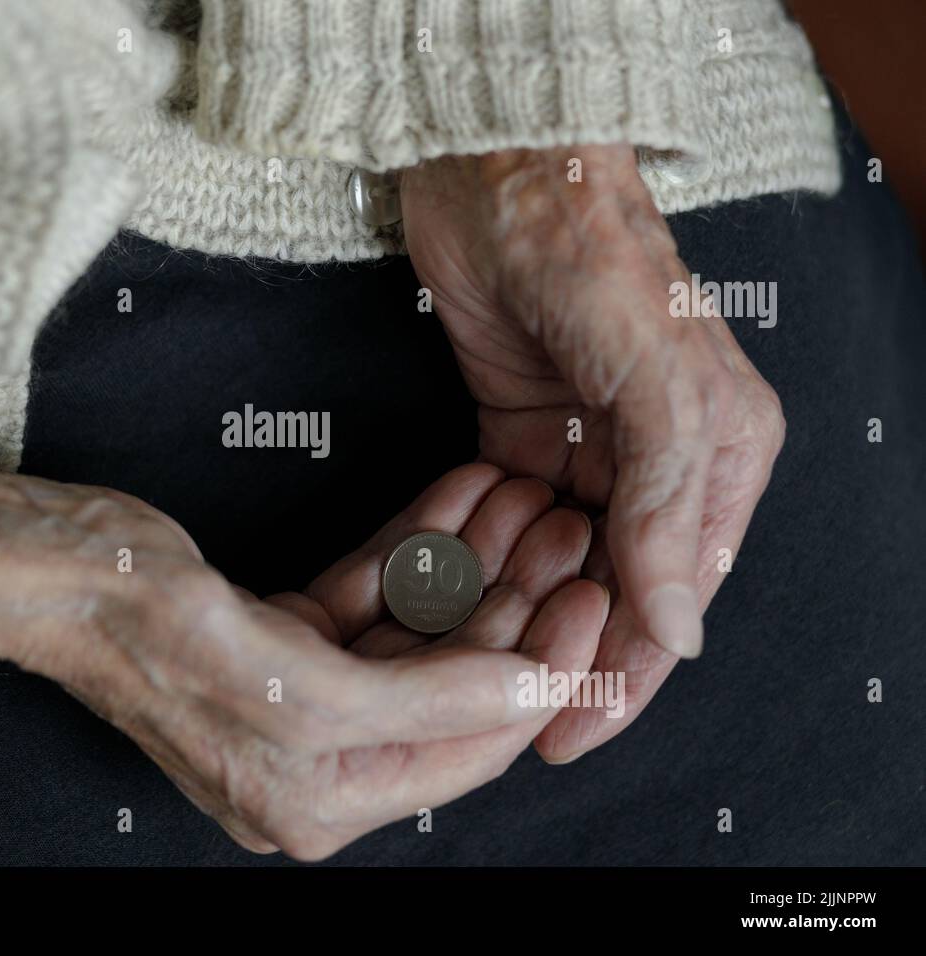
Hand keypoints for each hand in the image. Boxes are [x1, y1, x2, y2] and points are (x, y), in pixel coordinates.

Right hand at [0, 463, 606, 857]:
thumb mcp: (294, 683)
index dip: (540, 678)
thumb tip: (533, 693)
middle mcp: (312, 759)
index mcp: (315, 801)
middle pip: (451, 683)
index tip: (591, 604)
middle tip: (568, 536)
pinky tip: (461, 496)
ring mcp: (297, 691)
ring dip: (474, 564)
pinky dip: (417, 548)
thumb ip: (422, 699)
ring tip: (527, 499)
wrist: (40, 564)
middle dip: (515, 605)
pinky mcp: (281, 631)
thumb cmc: (141, 630)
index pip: (468, 747)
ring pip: (418, 630)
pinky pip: (373, 592)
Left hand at [400, 145, 785, 760]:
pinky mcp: (520, 434)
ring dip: (518, 611)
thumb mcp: (655, 383)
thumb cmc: (594, 258)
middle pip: (615, 592)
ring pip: (556, 565)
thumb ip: (667, 506)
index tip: (567, 735)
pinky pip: (506, 521)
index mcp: (721, 454)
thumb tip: (677, 632)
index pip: (675, 595)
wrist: (500, 174)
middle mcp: (660, 460)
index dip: (623, 675)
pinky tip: (452, 594)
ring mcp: (587, 449)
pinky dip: (482, 557)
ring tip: (470, 663)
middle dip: (564, 655)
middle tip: (505, 717)